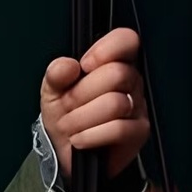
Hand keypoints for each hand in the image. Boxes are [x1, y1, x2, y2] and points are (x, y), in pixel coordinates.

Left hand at [39, 27, 148, 177]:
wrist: (65, 151)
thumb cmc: (64, 114)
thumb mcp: (52, 91)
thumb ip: (56, 74)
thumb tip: (68, 65)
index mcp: (112, 62)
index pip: (125, 40)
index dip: (105, 50)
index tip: (84, 66)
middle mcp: (130, 81)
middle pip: (116, 74)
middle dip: (81, 94)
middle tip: (68, 106)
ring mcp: (137, 106)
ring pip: (115, 103)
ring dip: (82, 118)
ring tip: (71, 126)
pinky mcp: (139, 131)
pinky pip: (119, 129)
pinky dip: (91, 136)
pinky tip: (80, 139)